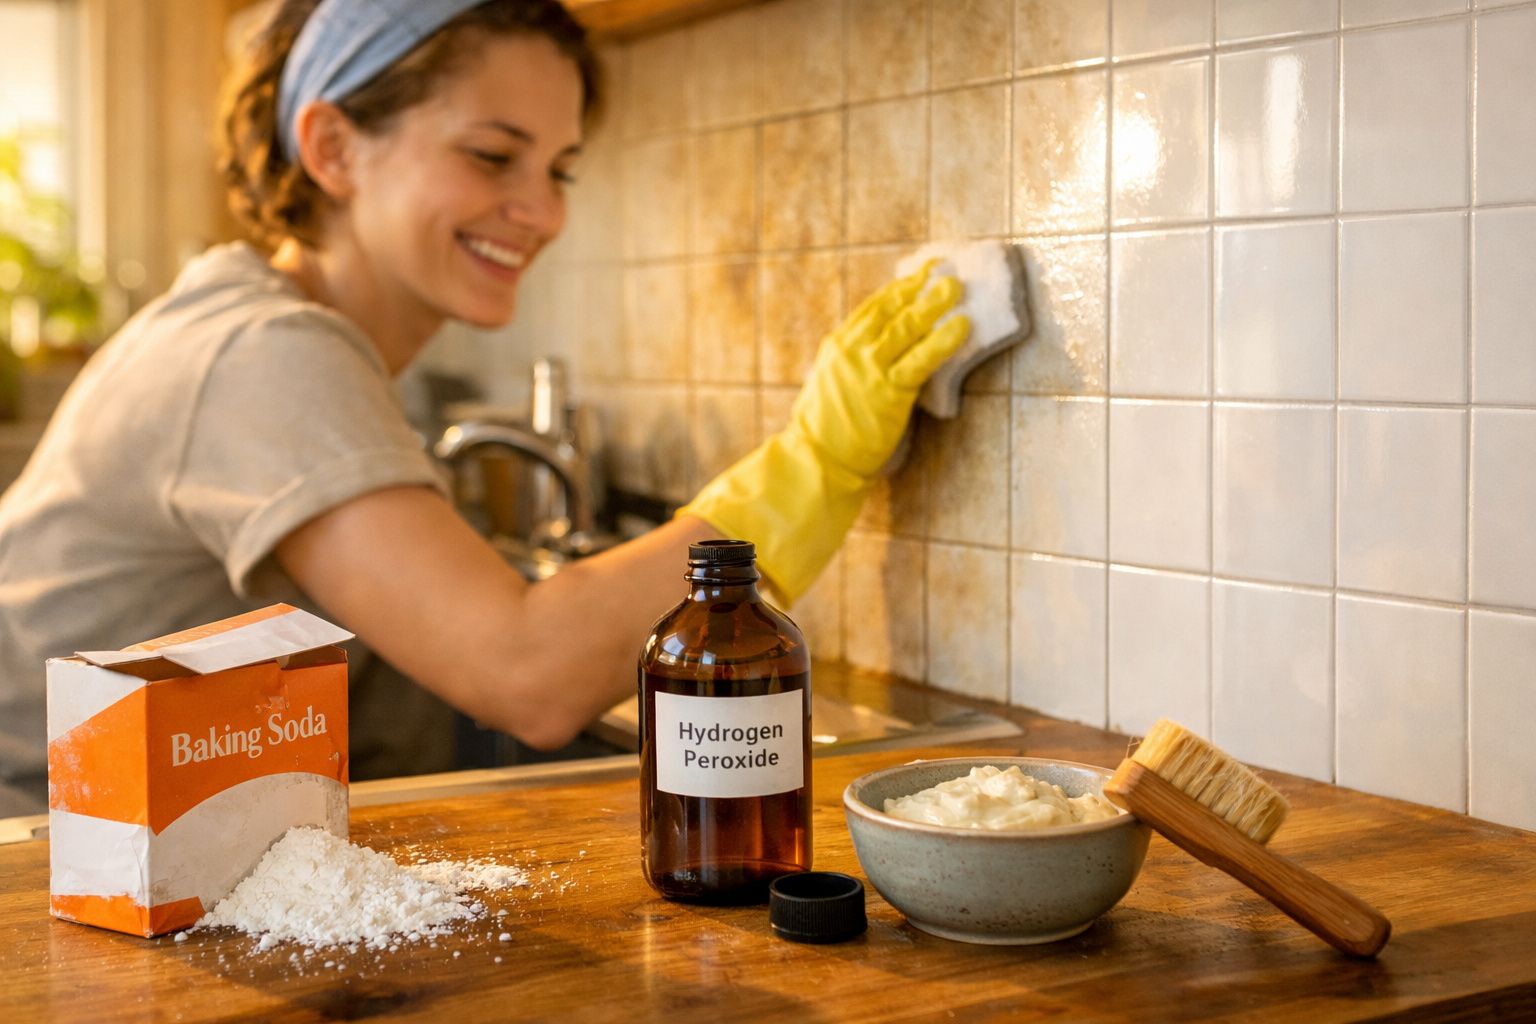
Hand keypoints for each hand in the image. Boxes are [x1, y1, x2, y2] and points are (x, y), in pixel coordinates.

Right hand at [678, 264, 970, 603]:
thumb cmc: (826, 431)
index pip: (872, 308)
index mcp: (837, 347)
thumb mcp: (830, 385)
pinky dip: (943, 340)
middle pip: (890, 309)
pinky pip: (921, 359)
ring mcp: (869, 370)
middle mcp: (852, 351)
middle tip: (944, 268)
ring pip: (906, 327)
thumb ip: (850, 364)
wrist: (815, 460)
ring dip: (932, 304)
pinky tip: (961, 327)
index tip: (920, 272)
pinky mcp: (888, 392)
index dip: (898, 288)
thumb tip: (874, 352)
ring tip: (956, 287)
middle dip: (918, 287)